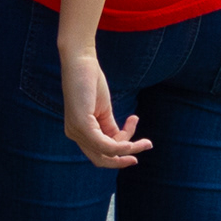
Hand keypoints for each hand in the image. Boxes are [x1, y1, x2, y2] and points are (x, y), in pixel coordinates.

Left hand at [61, 45, 148, 168]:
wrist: (80, 61)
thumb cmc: (91, 81)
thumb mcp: (104, 110)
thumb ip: (110, 129)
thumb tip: (124, 144)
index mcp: (78, 131)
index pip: (100, 153)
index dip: (121, 153)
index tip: (141, 141)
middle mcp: (74, 134)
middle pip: (101, 159)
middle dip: (123, 160)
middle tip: (146, 147)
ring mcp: (75, 131)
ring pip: (107, 152)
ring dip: (129, 148)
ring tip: (146, 141)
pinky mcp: (81, 125)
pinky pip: (105, 144)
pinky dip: (121, 144)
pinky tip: (132, 136)